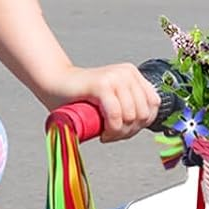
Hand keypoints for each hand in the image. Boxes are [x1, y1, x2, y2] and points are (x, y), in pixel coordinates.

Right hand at [46, 63, 160, 142]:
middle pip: (143, 113)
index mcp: (133, 75)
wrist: (54, 84)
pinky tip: (103, 133)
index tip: (126, 131)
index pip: (154, 104)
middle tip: (112, 135)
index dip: (143, 124)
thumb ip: (128, 105)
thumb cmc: (80, 97)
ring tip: (106, 134)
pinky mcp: (102, 84)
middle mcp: (127, 73)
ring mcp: (115, 77)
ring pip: (131, 116)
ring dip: (119, 133)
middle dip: (129, 131)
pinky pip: (116, 114)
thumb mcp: (113, 99)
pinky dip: (111, 129)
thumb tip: (143, 124)